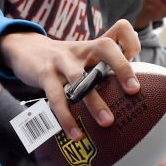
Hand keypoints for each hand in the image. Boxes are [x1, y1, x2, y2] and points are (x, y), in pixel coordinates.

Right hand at [0, 19, 140, 139]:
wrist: (27, 50)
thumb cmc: (68, 60)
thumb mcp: (88, 57)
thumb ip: (110, 68)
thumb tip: (135, 94)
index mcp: (96, 45)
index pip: (120, 31)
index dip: (132, 42)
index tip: (138, 59)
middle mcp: (82, 49)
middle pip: (105, 46)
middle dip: (121, 67)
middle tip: (133, 90)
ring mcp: (62, 60)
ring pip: (80, 78)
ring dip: (94, 101)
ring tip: (107, 122)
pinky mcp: (45, 74)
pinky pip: (57, 98)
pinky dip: (66, 117)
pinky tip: (75, 134)